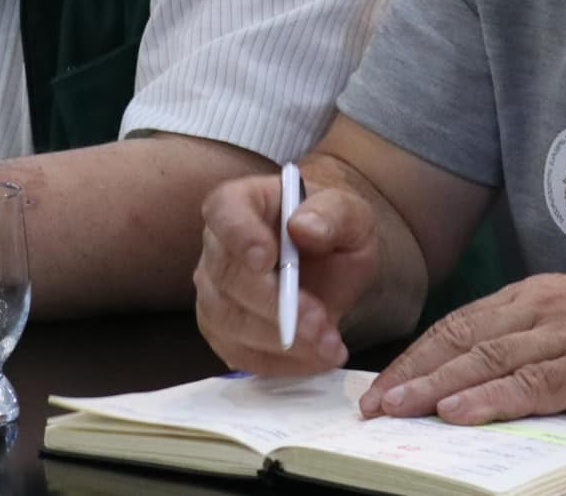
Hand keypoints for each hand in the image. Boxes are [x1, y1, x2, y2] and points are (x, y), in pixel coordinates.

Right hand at [194, 173, 381, 374]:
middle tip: (320, 324)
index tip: (266, 260)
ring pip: (230, 322)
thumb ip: (332, 214)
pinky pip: (241, 354)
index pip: (225, 212)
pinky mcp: (223, 332)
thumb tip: (303, 227)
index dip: (240, 236)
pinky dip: (279, 364)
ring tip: (328, 346)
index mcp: (243, 202)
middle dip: (275, 306)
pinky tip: (315, 359)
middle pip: (228, 277)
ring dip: (281, 341)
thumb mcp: (350, 214)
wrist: (333, 263)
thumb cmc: (333, 229)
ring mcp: (214, 292)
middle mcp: (218, 246)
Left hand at [359, 271, 565, 424]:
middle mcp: (539, 308)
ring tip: (398, 407)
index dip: (418, 353)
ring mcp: (562, 334)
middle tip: (374, 403)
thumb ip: (533, 339)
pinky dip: (488, 398)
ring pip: (484, 359)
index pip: (460, 323)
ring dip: (435, 386)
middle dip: (412, 372)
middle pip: (460, 339)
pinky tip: (458, 412)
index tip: (385, 381)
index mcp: (534, 296)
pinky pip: (528, 383)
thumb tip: (486, 372)